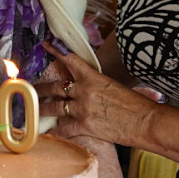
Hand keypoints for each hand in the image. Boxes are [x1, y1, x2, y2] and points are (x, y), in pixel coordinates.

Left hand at [35, 42, 157, 146]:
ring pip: (55, 107)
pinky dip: (56, 131)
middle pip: (55, 87)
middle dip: (41, 89)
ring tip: (35, 111)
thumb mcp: (115, 87)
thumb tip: (90, 87)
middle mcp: (84, 91)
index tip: (46, 44)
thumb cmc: (136, 105)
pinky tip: (49, 133)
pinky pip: (64, 128)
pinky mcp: (85, 125)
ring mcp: (83, 108)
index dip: (56, 51)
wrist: (146, 121)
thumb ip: (98, 85)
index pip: (70, 60)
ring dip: (43, 109)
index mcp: (93, 77)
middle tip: (32, 89)